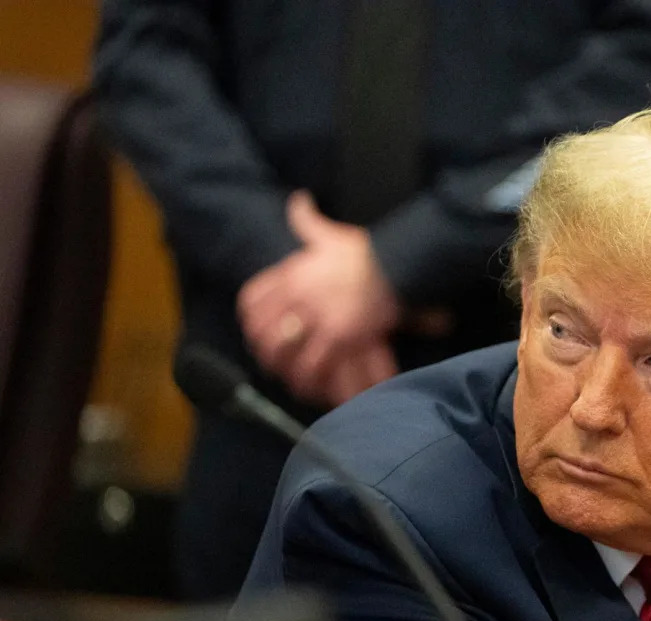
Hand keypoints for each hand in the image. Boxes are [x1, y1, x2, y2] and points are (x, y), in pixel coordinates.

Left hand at [238, 191, 401, 404]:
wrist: (397, 265)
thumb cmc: (367, 253)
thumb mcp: (332, 233)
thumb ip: (308, 220)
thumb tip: (297, 199)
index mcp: (293, 273)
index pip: (254, 300)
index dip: (250, 321)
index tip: (255, 332)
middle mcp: (300, 296)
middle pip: (264, 331)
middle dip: (265, 351)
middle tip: (272, 364)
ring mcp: (318, 318)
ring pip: (285, 352)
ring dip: (285, 370)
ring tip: (291, 380)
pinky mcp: (340, 337)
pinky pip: (315, 365)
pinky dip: (310, 381)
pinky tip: (312, 388)